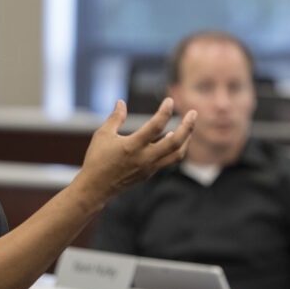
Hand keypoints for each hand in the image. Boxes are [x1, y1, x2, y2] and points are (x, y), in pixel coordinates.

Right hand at [75, 98, 195, 205]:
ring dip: (186, 139)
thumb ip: (115, 118)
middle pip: (175, 142)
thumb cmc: (96, 159)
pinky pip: (168, 160)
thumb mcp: (102, 135)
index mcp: (132, 146)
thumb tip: (121, 102)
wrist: (96, 188)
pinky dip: (175, 148)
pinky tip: (173, 138)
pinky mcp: (149, 173)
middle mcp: (144, 158)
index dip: (165, 111)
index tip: (169, 100)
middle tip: (194, 113)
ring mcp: (149, 167)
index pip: (156, 126)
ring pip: (177, 154)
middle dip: (188, 127)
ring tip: (188, 127)